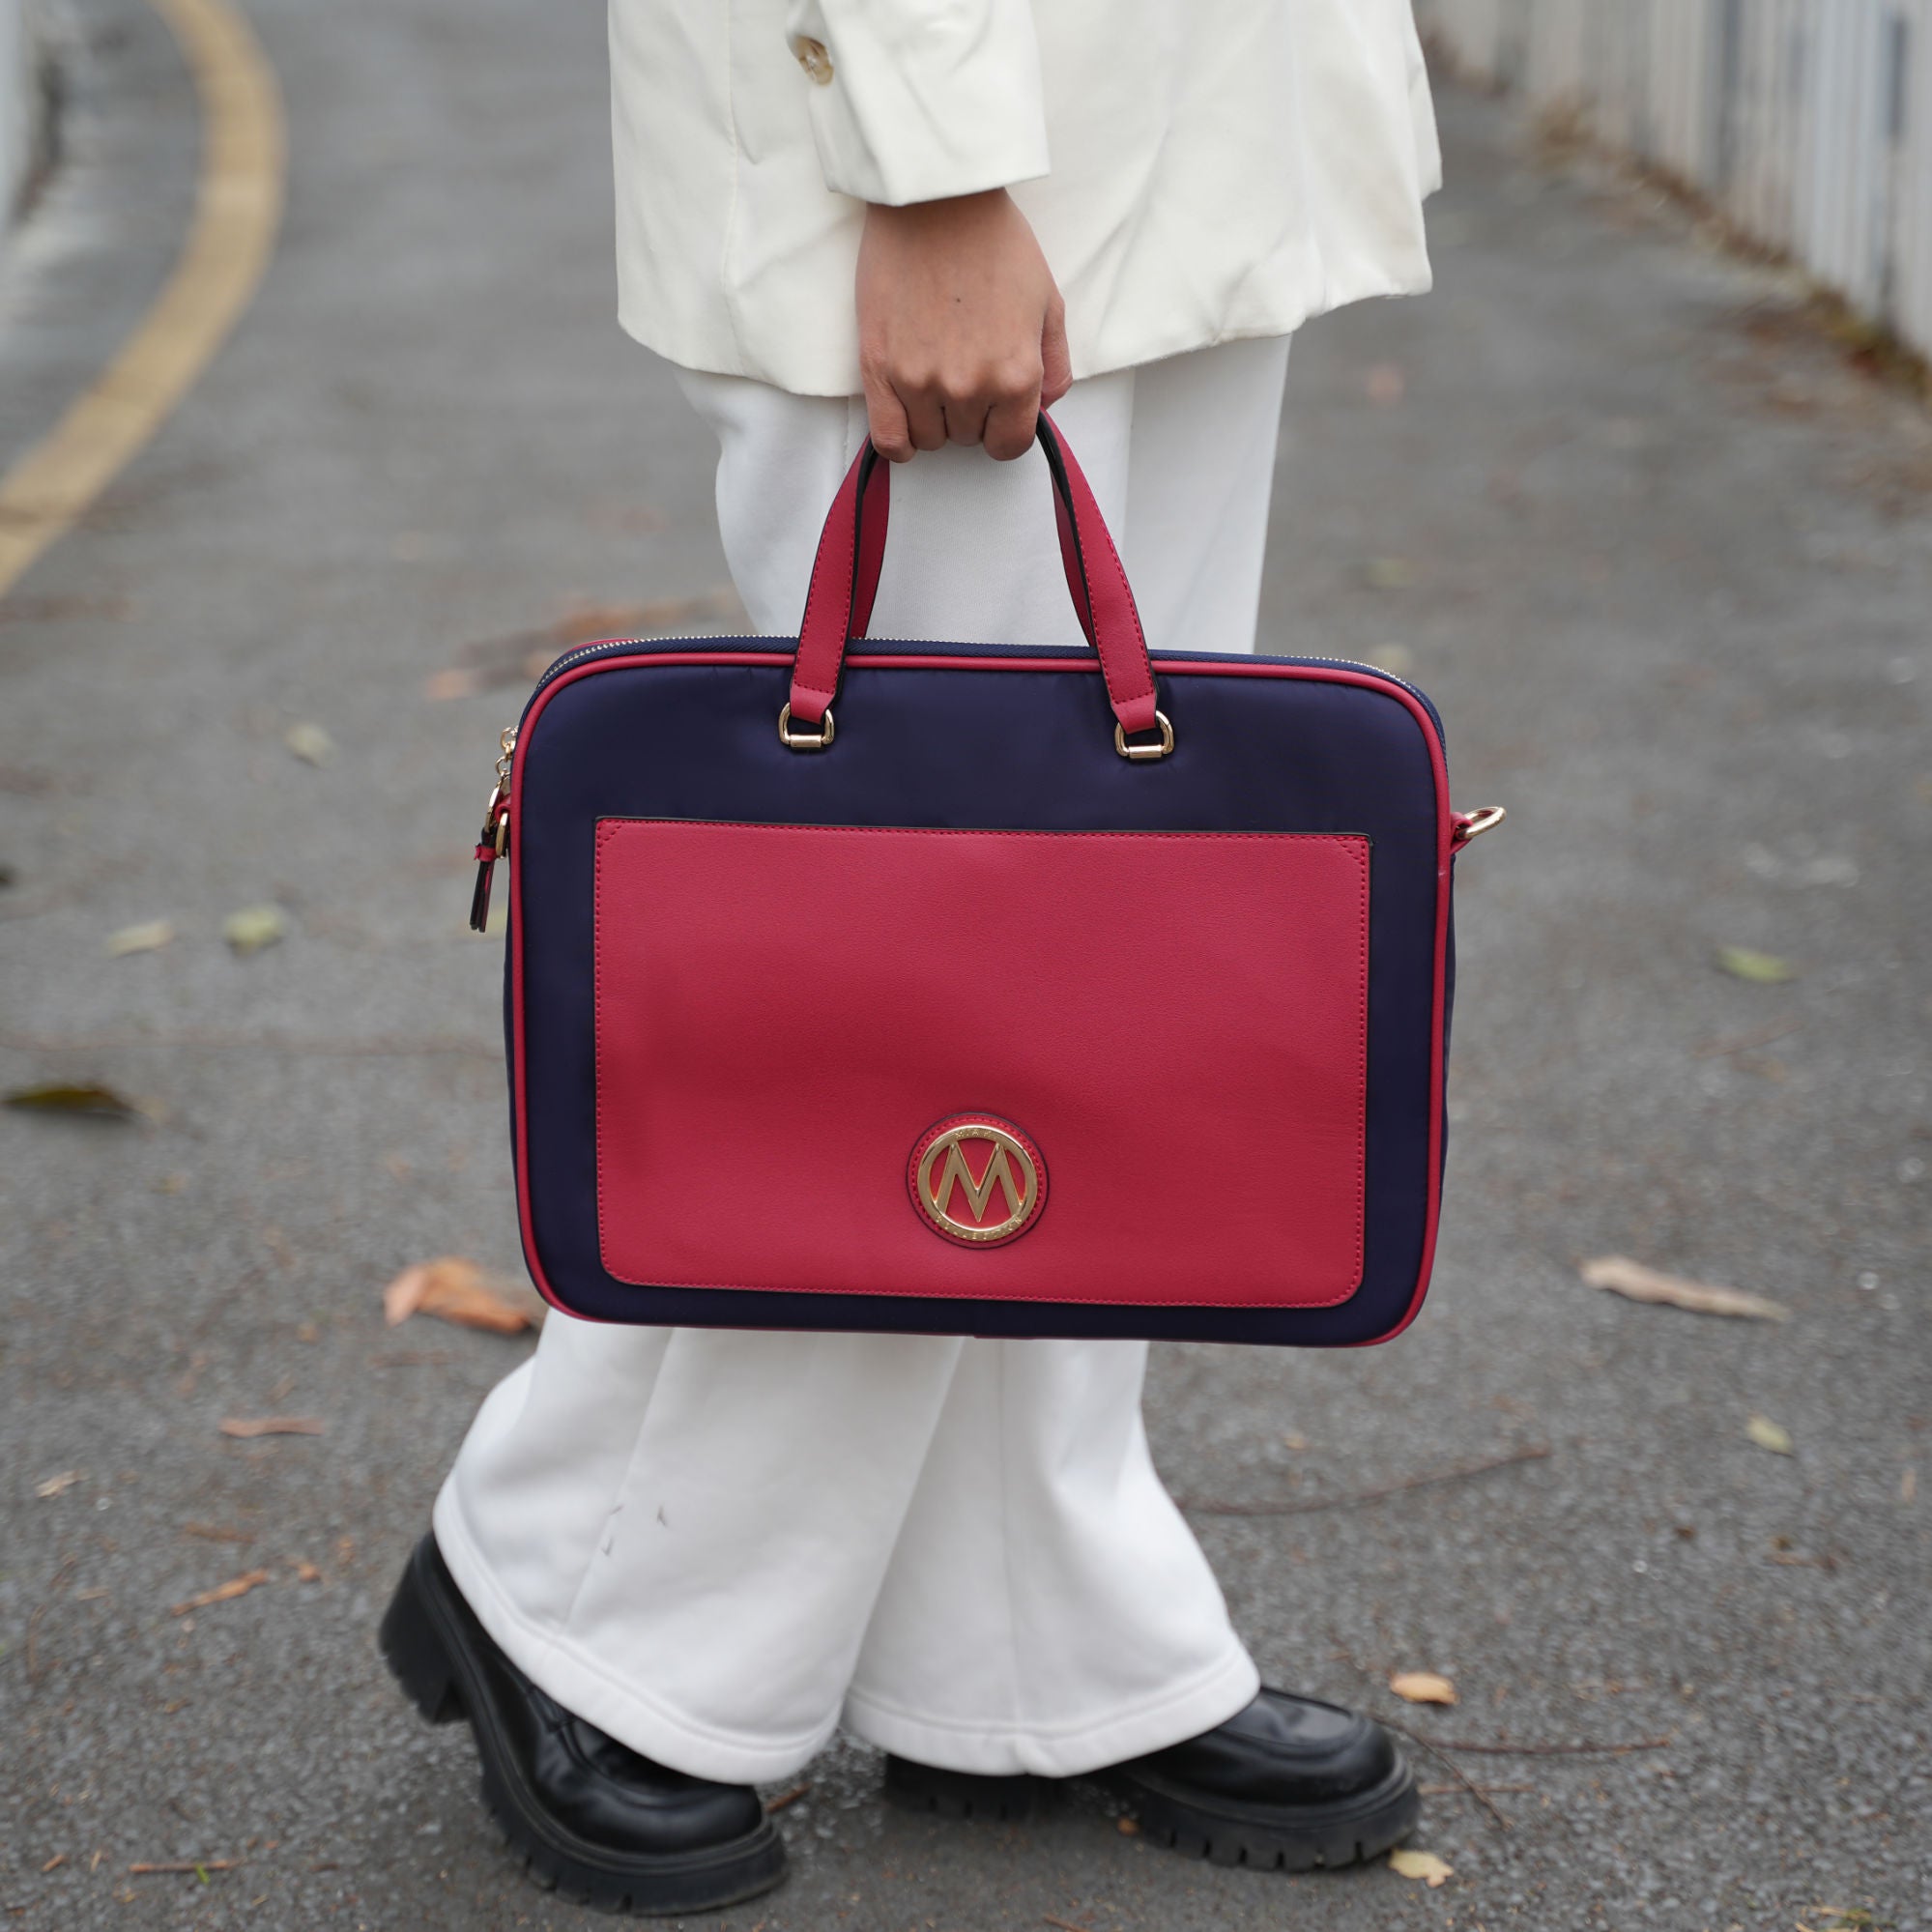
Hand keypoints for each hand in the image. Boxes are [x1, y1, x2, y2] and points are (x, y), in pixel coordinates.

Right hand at [857, 189, 1072, 462]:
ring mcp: (921, 381)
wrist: (936, 198)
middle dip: (972, 413)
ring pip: (931, 439)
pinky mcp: (880, 369)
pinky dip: (900, 441)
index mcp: (1017, 375)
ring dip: (936, 417)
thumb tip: (1042, 407)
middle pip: (969, 438)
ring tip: (936, 374)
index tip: (998, 410)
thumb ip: (1055, 365)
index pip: (1009, 445)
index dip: (1005, 429)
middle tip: (965, 368)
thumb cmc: (994, 240)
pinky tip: (908, 419)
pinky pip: (889, 439)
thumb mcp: (1049, 300)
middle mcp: (970, 388)